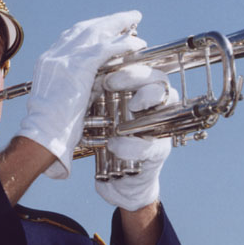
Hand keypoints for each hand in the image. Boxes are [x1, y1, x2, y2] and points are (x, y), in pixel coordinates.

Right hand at [16, 11, 145, 178]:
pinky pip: (105, 49)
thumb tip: (103, 78)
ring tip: (135, 20)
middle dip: (107, 21)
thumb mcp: (67, 97)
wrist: (43, 133)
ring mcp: (64, 59)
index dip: (93, 29)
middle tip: (127, 17)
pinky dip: (122, 44)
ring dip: (118, 24)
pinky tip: (137, 42)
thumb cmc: (53, 126)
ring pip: (95, 32)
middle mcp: (54, 55)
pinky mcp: (78, 67)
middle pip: (84, 28)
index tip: (108, 27)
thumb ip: (83, 83)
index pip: (72, 36)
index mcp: (48, 62)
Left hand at [95, 64, 176, 210]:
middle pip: (159, 77)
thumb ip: (93, 96)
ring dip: (146, 98)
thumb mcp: (97, 116)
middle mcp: (154, 106)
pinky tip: (114, 145)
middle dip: (136, 75)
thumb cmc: (106, 141)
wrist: (116, 180)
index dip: (126, 64)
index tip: (102, 70)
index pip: (142, 66)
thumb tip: (74, 72)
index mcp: (138, 93)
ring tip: (124, 106)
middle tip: (109, 83)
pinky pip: (151, 144)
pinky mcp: (158, 152)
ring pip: (169, 99)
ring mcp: (160, 127)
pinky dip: (130, 145)